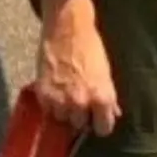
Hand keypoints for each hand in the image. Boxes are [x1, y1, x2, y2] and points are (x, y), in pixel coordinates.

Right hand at [34, 0, 121, 137]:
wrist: (67, 27)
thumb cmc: (90, 46)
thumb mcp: (106, 72)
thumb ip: (108, 97)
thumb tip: (113, 114)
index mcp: (102, 98)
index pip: (104, 129)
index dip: (100, 122)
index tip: (96, 117)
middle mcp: (81, 103)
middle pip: (80, 126)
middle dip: (80, 115)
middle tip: (79, 99)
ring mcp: (61, 100)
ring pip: (62, 120)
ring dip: (63, 110)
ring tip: (65, 93)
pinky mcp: (43, 94)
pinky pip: (47, 110)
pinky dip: (50, 103)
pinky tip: (54, 88)